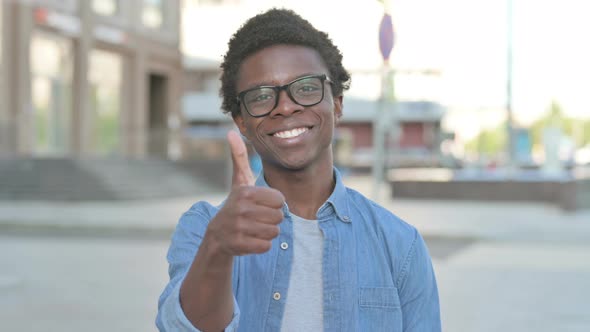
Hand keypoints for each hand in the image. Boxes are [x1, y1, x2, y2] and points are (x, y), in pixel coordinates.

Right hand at [206, 131, 284, 255]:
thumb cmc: (236, 204)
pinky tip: (250, 239)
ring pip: (274, 232)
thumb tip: (231, 132)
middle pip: (279, 217)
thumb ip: (239, 156)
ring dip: (267, 232)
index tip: (260, 204)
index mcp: (245, 192)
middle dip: (272, 219)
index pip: (279, 200)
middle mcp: (240, 209)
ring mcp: (238, 228)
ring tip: (254, 228)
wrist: (218, 234)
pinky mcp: (239, 246)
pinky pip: (266, 246)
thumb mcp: (239, 181)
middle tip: (257, 218)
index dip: (273, 204)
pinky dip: (261, 245)